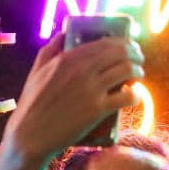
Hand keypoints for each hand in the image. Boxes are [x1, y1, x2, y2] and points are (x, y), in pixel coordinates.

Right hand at [1, 33, 143, 163]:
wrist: (30, 135)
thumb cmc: (32, 103)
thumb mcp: (37, 70)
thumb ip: (50, 49)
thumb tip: (64, 34)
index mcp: (68, 58)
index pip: (106, 43)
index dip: (124, 42)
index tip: (129, 46)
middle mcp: (82, 70)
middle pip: (121, 53)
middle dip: (135, 54)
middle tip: (138, 59)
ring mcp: (91, 89)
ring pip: (127, 71)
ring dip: (138, 71)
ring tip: (138, 76)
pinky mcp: (97, 109)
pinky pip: (126, 97)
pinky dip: (135, 95)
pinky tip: (136, 95)